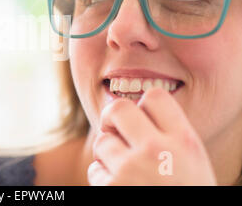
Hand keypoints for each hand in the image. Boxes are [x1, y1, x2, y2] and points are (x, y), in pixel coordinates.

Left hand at [87, 87, 216, 184]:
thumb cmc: (188, 194)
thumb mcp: (194, 164)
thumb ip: (171, 138)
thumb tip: (137, 114)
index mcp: (184, 142)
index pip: (155, 96)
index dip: (144, 103)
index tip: (142, 116)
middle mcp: (157, 150)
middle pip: (119, 108)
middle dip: (112, 117)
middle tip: (114, 128)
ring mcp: (131, 170)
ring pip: (102, 141)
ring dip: (108, 153)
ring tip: (124, 170)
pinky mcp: (111, 188)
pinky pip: (95, 171)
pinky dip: (102, 178)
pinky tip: (120, 188)